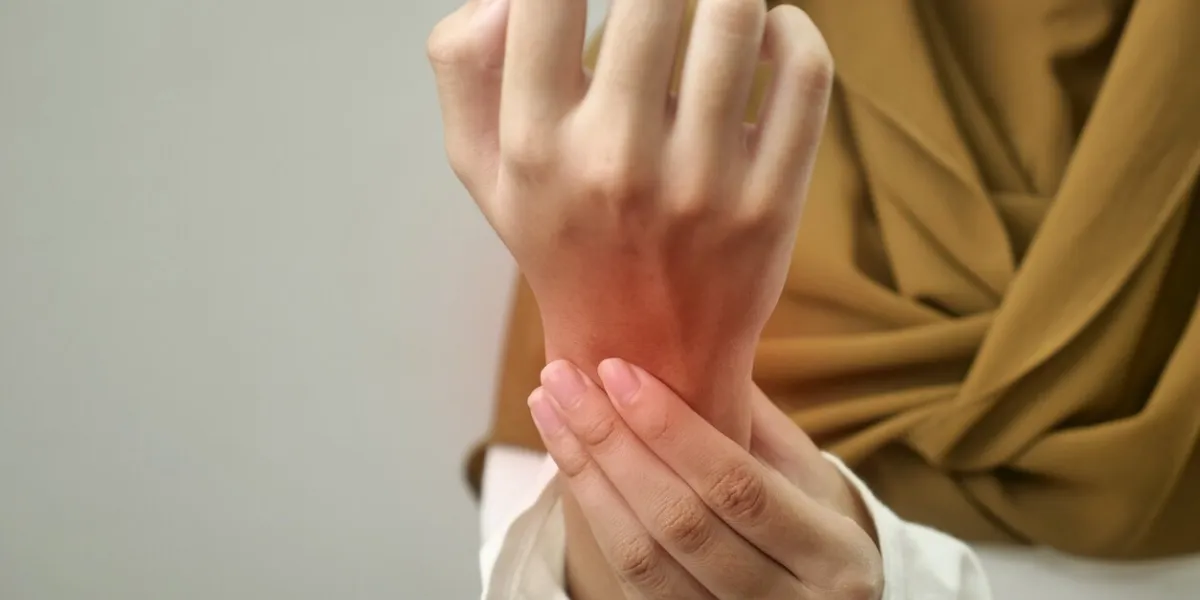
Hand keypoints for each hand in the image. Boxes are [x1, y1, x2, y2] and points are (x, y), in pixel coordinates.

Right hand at [428, 0, 833, 440]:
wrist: (642, 351)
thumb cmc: (560, 238)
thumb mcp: (481, 165)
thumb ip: (464, 60)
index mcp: (534, 144)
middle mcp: (614, 162)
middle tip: (664, 3)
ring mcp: (701, 185)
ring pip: (736, 15)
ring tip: (712, 6)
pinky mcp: (772, 201)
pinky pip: (804, 72)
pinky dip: (793, 27)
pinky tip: (767, 33)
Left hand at [530, 358, 881, 598]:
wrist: (819, 598)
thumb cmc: (810, 515)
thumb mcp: (805, 470)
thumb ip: (749, 419)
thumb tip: (683, 341)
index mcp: (835, 556)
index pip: (738, 486)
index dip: (672, 429)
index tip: (616, 369)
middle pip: (681, 524)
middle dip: (613, 444)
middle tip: (563, 380)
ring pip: (643, 558)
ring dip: (587, 477)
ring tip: (550, 410)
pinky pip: (629, 578)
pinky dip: (593, 514)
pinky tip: (570, 460)